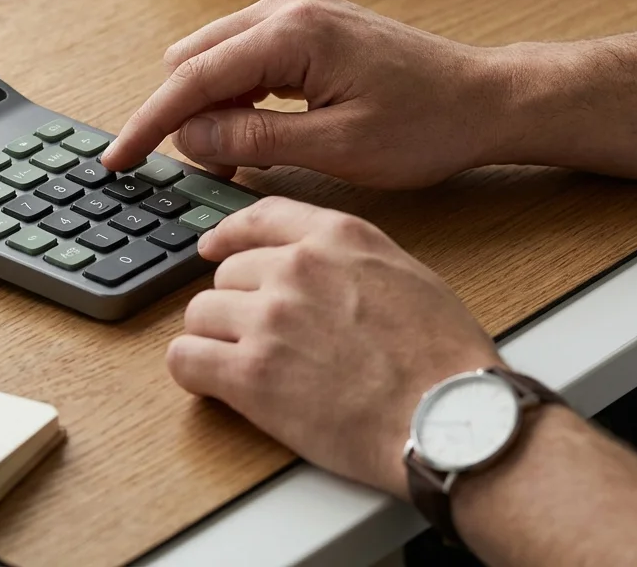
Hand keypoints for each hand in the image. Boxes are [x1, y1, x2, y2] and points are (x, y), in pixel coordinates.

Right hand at [101, 0, 507, 188]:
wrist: (483, 98)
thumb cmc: (426, 124)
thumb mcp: (337, 148)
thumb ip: (254, 141)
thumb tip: (191, 137)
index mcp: (292, 33)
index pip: (192, 78)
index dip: (149, 124)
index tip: (118, 160)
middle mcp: (286, 8)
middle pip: (192, 61)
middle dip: (183, 116)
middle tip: (209, 171)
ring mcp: (295, 10)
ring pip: (213, 59)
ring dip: (211, 109)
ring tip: (240, 159)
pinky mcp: (304, 23)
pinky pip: (243, 57)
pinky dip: (236, 96)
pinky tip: (257, 135)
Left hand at [166, 197, 501, 496]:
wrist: (452, 419)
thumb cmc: (444, 360)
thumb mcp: (405, 275)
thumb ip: (348, 260)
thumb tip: (313, 269)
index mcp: (337, 238)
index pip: (258, 218)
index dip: (228, 236)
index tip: (212, 248)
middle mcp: (296, 269)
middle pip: (224, 275)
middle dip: (237, 307)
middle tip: (264, 341)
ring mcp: (269, 318)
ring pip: (199, 315)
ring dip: (215, 341)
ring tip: (249, 369)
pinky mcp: (250, 374)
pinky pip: (184, 359)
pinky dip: (194, 374)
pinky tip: (216, 386)